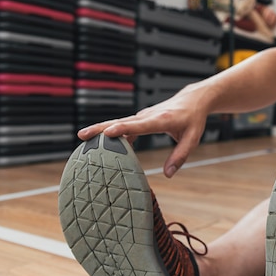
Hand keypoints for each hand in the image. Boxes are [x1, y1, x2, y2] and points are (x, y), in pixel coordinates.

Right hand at [78, 88, 208, 177]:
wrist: (193, 100)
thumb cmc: (193, 119)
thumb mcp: (193, 138)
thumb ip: (180, 156)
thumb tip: (168, 174)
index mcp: (162, 120)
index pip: (139, 125)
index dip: (123, 128)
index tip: (108, 132)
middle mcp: (149, 116)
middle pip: (121, 122)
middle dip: (101, 128)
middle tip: (82, 135)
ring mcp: (143, 116)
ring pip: (119, 122)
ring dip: (101, 129)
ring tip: (83, 140)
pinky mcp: (142, 118)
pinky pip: (124, 125)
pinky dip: (113, 133)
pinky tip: (102, 144)